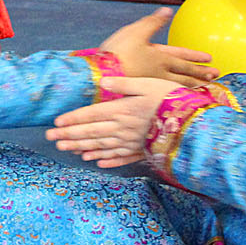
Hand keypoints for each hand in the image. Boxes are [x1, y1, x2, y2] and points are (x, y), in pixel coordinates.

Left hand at [46, 76, 182, 167]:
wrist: (194, 124)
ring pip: (101, 146)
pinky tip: (94, 161)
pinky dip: (105, 159)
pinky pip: (119, 157)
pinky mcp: (142, 150)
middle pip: (91, 132)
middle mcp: (123, 128)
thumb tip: (103, 83)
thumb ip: (124, 85)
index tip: (55, 124)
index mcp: (122, 110)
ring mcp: (131, 142)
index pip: (91, 115)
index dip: (72, 119)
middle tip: (50, 139)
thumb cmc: (172, 99)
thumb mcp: (148, 84)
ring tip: (65, 149)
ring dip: (81, 147)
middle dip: (69, 136)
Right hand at [99, 8, 216, 85]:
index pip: (183, 57)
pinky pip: (167, 94)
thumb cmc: (118, 52)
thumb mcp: (136, 31)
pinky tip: (180, 97)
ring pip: (178, 85)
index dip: (196, 57)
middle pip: (185, 73)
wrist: (102, 75)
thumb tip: (168, 10)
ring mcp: (153, 84)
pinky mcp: (144, 93)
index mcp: (160, 56)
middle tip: (215, 76)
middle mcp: (160, 72)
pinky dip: (178, 94)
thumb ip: (153, 22)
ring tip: (205, 87)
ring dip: (193, 85)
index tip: (210, 60)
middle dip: (200, 74)